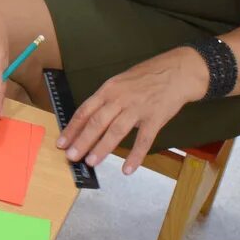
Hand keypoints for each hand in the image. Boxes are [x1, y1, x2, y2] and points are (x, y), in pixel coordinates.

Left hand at [57, 48, 207, 172]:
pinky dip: (135, 155)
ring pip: (116, 131)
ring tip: (91, 162)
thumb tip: (89, 119)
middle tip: (71, 157)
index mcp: (108, 90)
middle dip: (82, 141)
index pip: (85, 111)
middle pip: (96, 122)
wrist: (178, 71)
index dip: (72, 128)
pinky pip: (144, 139)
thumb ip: (106, 99)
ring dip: (102, 148)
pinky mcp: (156, 118)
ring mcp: (138, 108)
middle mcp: (120, 99)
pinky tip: (127, 169)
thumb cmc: (146, 77)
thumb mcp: (120, 82)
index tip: (61, 143)